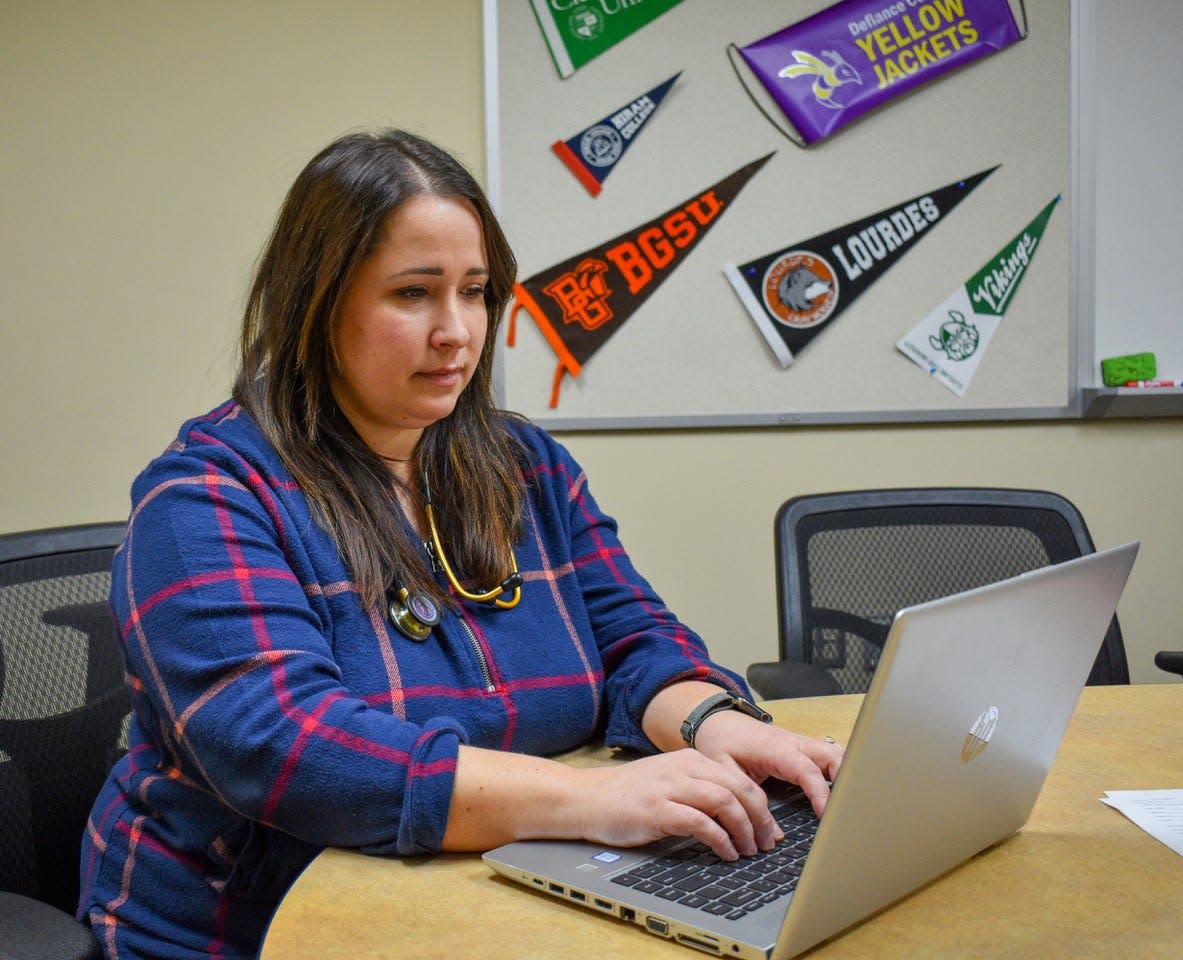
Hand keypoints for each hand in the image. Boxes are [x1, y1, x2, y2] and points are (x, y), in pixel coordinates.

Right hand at [573, 749, 782, 860]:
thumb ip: (699, 789)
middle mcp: (683, 768)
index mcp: (690, 759)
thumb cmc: (628, 795)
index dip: (763, 807)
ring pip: (724, 802)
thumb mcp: (669, 781)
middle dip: (760, 819)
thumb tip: (739, 814)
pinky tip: (726, 853)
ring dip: (744, 830)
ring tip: (750, 850)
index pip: (740, 778)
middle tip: (767, 843)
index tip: (772, 830)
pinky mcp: (657, 810)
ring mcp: (670, 787)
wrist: (586, 797)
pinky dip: (720, 840)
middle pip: (739, 788)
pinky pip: (700, 823)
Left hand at [692, 709, 844, 817]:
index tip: (827, 815)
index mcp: (775, 748)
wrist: (717, 720)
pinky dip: (839, 770)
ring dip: (846, 774)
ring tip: (849, 804)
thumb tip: (773, 834)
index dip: (820, 792)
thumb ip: (748, 799)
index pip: (807, 770)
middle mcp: (793, 742)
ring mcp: (800, 743)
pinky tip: (841, 791)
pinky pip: (828, 756)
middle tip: (847, 811)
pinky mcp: (801, 747)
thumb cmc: (720, 742)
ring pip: (835, 753)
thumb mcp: (724, 771)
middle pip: (832, 756)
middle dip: (846, 780)